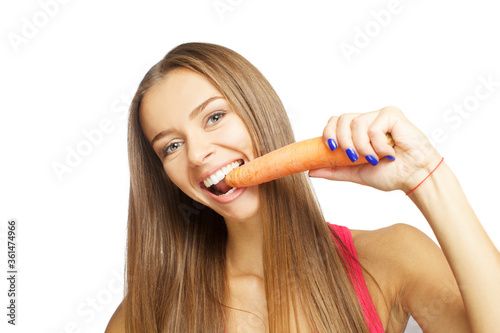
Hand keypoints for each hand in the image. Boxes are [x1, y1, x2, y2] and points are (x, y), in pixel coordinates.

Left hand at [308, 106, 441, 191]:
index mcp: (358, 132)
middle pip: (341, 119)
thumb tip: (310, 171)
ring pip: (356, 123)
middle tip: (353, 157)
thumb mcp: (356, 173)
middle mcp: (368, 120)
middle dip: (343, 141)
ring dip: (363, 147)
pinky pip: (373, 127)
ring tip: (375, 158)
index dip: (328, 132)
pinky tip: (390, 153)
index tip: (330, 148)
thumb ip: (334, 170)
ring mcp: (380, 116)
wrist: (415, 178)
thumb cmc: (391, 174)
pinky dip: (378, 145)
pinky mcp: (392, 114)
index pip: (335, 122)